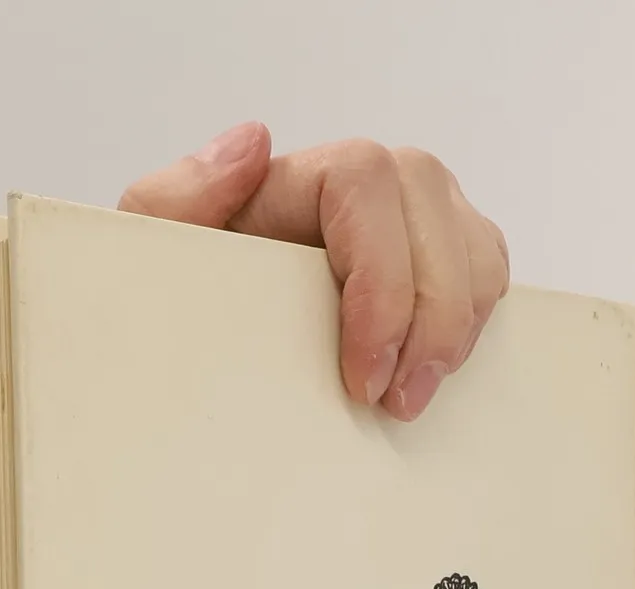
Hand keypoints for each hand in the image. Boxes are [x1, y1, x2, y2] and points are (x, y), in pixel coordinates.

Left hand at [119, 124, 509, 423]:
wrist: (186, 356)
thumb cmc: (176, 304)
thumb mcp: (151, 256)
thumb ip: (178, 198)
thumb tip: (250, 142)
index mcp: (292, 180)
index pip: (366, 182)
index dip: (380, 279)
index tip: (362, 371)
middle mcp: (360, 190)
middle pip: (432, 206)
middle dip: (430, 316)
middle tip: (397, 401)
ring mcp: (405, 224)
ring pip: (470, 241)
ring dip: (458, 325)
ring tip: (412, 398)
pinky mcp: (431, 268)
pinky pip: (483, 275)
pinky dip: (473, 324)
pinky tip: (430, 374)